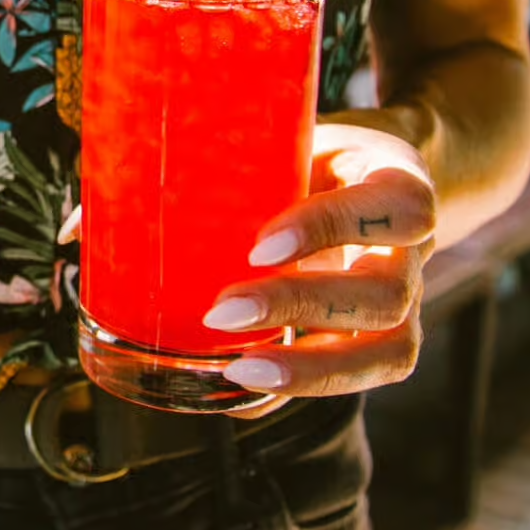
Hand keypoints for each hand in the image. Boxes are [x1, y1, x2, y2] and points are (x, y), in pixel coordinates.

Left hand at [199, 122, 434, 413]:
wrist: (367, 179)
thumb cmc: (317, 155)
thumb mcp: (294, 138)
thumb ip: (238, 163)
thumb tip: (116, 206)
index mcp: (401, 185)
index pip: (398, 209)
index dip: (329, 230)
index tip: (259, 247)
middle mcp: (413, 252)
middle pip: (386, 295)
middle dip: (301, 307)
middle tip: (223, 312)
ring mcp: (409, 303)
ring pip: (389, 353)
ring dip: (310, 367)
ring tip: (239, 369)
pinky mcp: (384, 341)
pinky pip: (358, 379)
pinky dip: (299, 389)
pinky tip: (241, 390)